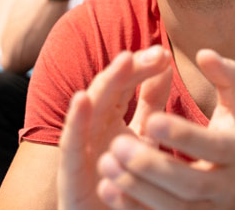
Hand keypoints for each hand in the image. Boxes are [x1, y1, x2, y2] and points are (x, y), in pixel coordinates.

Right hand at [58, 46, 171, 209]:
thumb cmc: (128, 181)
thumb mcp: (146, 137)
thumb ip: (152, 103)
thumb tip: (166, 65)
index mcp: (109, 119)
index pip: (124, 85)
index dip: (141, 67)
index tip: (164, 54)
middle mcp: (91, 129)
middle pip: (108, 90)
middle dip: (129, 69)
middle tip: (156, 53)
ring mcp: (79, 149)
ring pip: (90, 109)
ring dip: (106, 83)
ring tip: (125, 60)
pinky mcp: (69, 174)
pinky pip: (71, 144)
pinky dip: (75, 120)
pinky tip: (82, 98)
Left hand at [95, 49, 234, 208]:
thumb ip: (226, 76)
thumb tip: (204, 53)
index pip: (213, 146)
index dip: (182, 135)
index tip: (151, 120)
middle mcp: (226, 185)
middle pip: (189, 183)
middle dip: (151, 165)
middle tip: (117, 144)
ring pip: (171, 207)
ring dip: (136, 187)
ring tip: (106, 162)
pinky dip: (133, 208)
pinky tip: (109, 189)